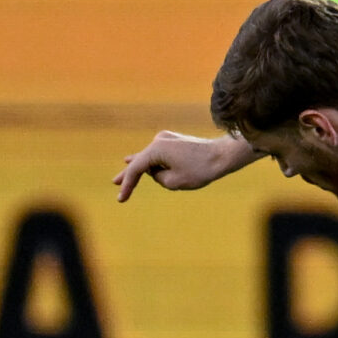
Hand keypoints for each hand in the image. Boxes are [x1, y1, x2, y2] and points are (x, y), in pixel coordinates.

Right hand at [114, 131, 253, 200]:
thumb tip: (156, 172)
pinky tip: (137, 160)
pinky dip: (152, 162)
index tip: (121, 199)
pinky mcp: (174, 140)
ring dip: (142, 169)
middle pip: (139, 161)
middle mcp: (159, 140)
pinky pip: (159, 154)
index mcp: (156, 149)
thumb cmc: (201, 170)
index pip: (136, 169)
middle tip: (114, 183)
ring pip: (150, 158)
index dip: (127, 185)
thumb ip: (158, 178)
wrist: (223, 155)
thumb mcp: (174, 182)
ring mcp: (167, 138)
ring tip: (123, 177)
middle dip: (128, 174)